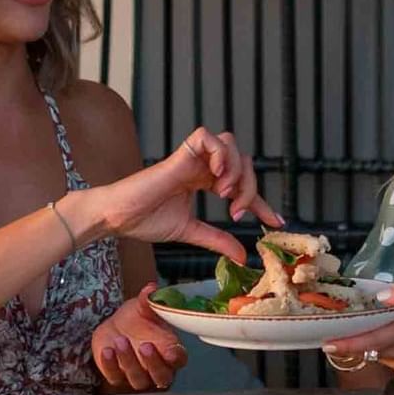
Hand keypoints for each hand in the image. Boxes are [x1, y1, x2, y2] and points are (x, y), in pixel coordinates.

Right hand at [93, 128, 282, 262]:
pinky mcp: (180, 154)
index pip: (242, 185)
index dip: (261, 202)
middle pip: (242, 161)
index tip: (274, 222)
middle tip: (237, 212)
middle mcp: (201, 166)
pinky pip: (208, 138)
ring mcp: (191, 158)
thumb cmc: (146, 220)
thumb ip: (217, 240)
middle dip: (250, 187)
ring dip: (236, 170)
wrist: (119, 218)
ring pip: (230, 145)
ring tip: (225, 195)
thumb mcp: (191, 232)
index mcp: (204, 180)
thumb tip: (242, 256)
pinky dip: (220, 154)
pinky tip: (217, 178)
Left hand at [94, 284, 188, 390]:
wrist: (115, 327)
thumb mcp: (142, 306)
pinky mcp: (118, 376)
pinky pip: (115, 377)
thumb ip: (148, 300)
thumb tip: (152, 288)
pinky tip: (107, 351)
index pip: (179, 359)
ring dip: (130, 362)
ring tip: (121, 340)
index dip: (176, 357)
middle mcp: (157, 368)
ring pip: (138, 380)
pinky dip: (111, 365)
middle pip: (162, 377)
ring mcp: (138, 375)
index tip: (171, 352)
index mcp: (170, 350)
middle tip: (145, 346)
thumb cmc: (137, 319)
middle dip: (154, 364)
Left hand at [323, 282, 393, 379]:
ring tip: (386, 326)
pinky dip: (387, 347)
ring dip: (374, 341)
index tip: (326, 343)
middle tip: (348, 323)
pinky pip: (388, 358)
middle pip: (367, 346)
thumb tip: (382, 297)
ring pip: (377, 353)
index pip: (369, 341)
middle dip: (356, 336)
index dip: (346, 343)